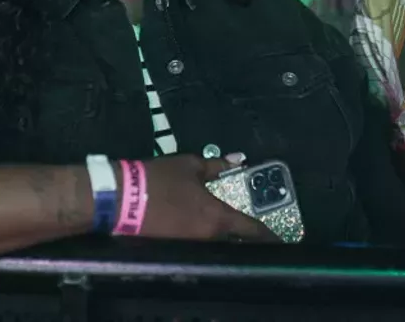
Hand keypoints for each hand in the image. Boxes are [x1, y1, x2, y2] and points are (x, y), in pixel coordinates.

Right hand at [137, 155, 280, 242]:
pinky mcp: (175, 246)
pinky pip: (199, 242)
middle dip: (244, 234)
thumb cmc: (159, 178)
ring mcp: (191, 244)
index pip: (250, 230)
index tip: (283, 241)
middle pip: (233, 239)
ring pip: (216, 242)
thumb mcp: (190, 165)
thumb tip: (238, 159)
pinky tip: (201, 224)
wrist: (121, 198)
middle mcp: (208, 236)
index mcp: (216, 217)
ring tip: (229, 224)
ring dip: (223, 234)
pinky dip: (205, 235)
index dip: (269, 235)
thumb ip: (216, 166)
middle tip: (253, 228)